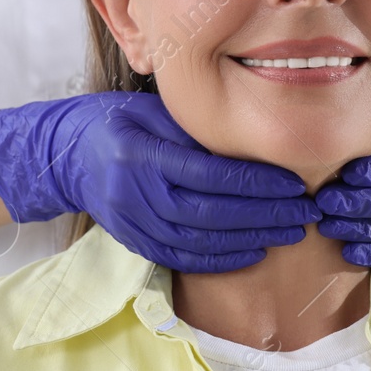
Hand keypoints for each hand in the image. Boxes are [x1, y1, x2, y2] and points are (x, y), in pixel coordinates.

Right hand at [0, 91, 317, 272]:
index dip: (255, 183)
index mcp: (141, 154)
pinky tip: (253, 252)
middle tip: (305, 213)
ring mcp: (131, 222)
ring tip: (289, 234)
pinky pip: (181, 258)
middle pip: (210, 213)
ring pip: (199, 241)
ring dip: (250, 241)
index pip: (209, 175)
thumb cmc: (119, 120)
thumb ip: (198, 130)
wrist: (65, 154)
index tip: (294, 184)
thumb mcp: (155, 110)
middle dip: (264, 216)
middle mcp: (134, 193)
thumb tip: (258, 144)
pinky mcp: (132, 241)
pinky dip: (220, 259)